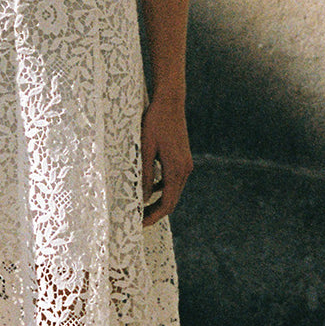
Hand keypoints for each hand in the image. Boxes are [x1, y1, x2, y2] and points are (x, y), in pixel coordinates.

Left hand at [141, 93, 191, 227]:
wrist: (170, 101)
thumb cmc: (154, 122)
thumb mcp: (144, 148)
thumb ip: (144, 174)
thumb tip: (142, 198)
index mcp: (176, 169)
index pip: (167, 203)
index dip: (154, 216)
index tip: (140, 224)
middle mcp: (185, 169)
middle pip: (172, 200)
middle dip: (156, 211)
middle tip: (138, 220)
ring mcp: (186, 163)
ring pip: (173, 190)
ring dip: (159, 200)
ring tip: (141, 207)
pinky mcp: (183, 157)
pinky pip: (173, 179)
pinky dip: (163, 187)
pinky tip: (149, 187)